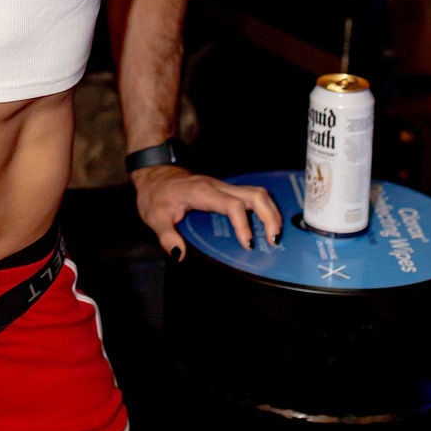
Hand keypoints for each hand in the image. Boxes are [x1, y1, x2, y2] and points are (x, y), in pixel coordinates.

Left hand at [132, 163, 281, 259]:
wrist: (155, 176)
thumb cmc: (156, 196)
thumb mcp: (154, 217)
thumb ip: (166, 236)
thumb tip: (178, 254)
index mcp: (201, 192)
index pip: (231, 205)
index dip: (243, 224)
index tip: (249, 244)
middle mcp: (217, 187)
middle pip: (254, 194)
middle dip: (269, 216)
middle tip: (274, 239)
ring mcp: (223, 187)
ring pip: (257, 192)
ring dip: (271, 212)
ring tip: (275, 234)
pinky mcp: (226, 191)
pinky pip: (251, 195)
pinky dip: (264, 209)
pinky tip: (267, 224)